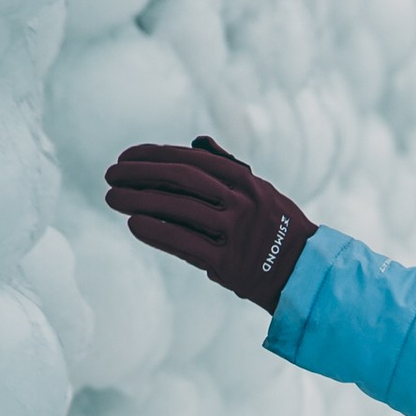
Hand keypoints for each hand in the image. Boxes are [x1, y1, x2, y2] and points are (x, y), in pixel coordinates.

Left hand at [104, 137, 316, 312]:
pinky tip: (133, 224)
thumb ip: (229, 167)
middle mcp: (242, 202)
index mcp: (246, 181)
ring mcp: (235, 232)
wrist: (305, 273)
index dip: (154, 155)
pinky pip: (184, 243)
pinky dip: (157, 232)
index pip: (191, 159)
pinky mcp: (228, 263)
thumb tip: (199, 142)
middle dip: (141, 173)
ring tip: (112, 197)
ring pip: (178, 209)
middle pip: (181, 178)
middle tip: (110, 174)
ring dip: (139, 200)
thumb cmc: (278, 229)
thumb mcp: (262, 191)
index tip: (126, 156)